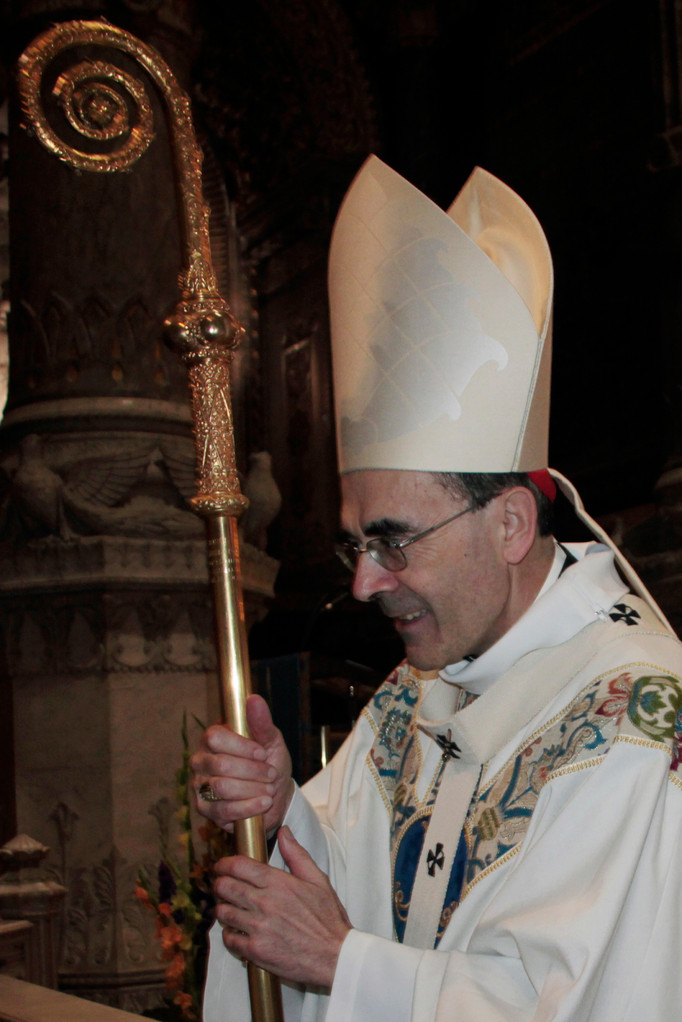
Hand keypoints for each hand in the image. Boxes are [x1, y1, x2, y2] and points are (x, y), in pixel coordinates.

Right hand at [191, 695, 293, 835]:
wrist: (274, 796)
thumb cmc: (269, 763)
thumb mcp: (271, 741)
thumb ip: (261, 723)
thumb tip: (254, 698)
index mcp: (213, 739)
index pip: (215, 737)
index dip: (241, 747)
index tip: (263, 754)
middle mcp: (201, 761)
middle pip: (221, 765)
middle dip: (253, 772)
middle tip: (271, 774)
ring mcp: (200, 786)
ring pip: (223, 788)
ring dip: (253, 789)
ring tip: (269, 789)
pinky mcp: (205, 810)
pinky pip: (224, 810)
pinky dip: (249, 807)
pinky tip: (264, 803)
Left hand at [214, 825, 351, 987]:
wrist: (335, 956)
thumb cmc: (328, 919)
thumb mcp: (318, 880)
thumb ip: (297, 854)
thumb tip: (284, 832)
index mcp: (278, 883)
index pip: (239, 866)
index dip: (224, 864)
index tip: (221, 867)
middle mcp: (265, 902)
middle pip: (226, 887)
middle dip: (220, 885)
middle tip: (222, 887)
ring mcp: (258, 927)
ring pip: (224, 912)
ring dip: (223, 910)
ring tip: (229, 910)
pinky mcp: (255, 951)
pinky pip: (229, 939)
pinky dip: (229, 935)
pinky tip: (237, 932)